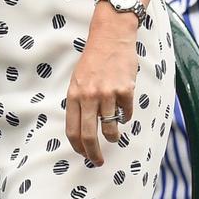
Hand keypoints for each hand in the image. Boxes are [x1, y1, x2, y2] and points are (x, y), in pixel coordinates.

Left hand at [65, 3, 137, 165]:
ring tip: (114, 136)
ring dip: (113, 136)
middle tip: (99, 161)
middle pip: (89, 135)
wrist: (111, 37)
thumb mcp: (78, 80)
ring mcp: (107, 94)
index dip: (78, 147)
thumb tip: (83, 129)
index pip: (72, 130)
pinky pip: (126, 114)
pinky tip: (124, 109)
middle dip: (94, 153)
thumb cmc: (94, 59)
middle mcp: (89, 96)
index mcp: (74, 94)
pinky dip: (126, 116)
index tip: (84, 155)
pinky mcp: (125, 90)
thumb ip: (79, 102)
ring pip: (110, 128)